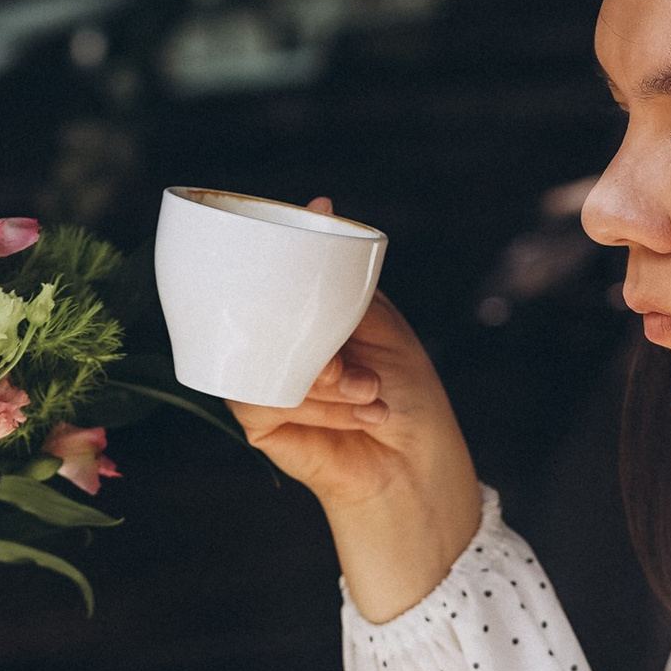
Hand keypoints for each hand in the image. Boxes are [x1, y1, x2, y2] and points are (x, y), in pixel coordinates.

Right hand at [233, 212, 481, 620]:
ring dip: (327, 376)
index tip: (311, 213)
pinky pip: (263, 393)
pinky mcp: (257, 419)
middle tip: (359, 365)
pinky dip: (314, 402)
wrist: (413, 464)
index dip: (276, 245)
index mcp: (303, 316)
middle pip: (263, 307)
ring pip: (267, 352)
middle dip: (314, 329)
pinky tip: (351, 411)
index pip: (271, 272)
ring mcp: (264, 379)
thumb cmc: (407, 396)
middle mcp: (279, 344)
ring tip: (367, 394)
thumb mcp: (379, 322)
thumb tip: (320, 205)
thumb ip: (340, 280)